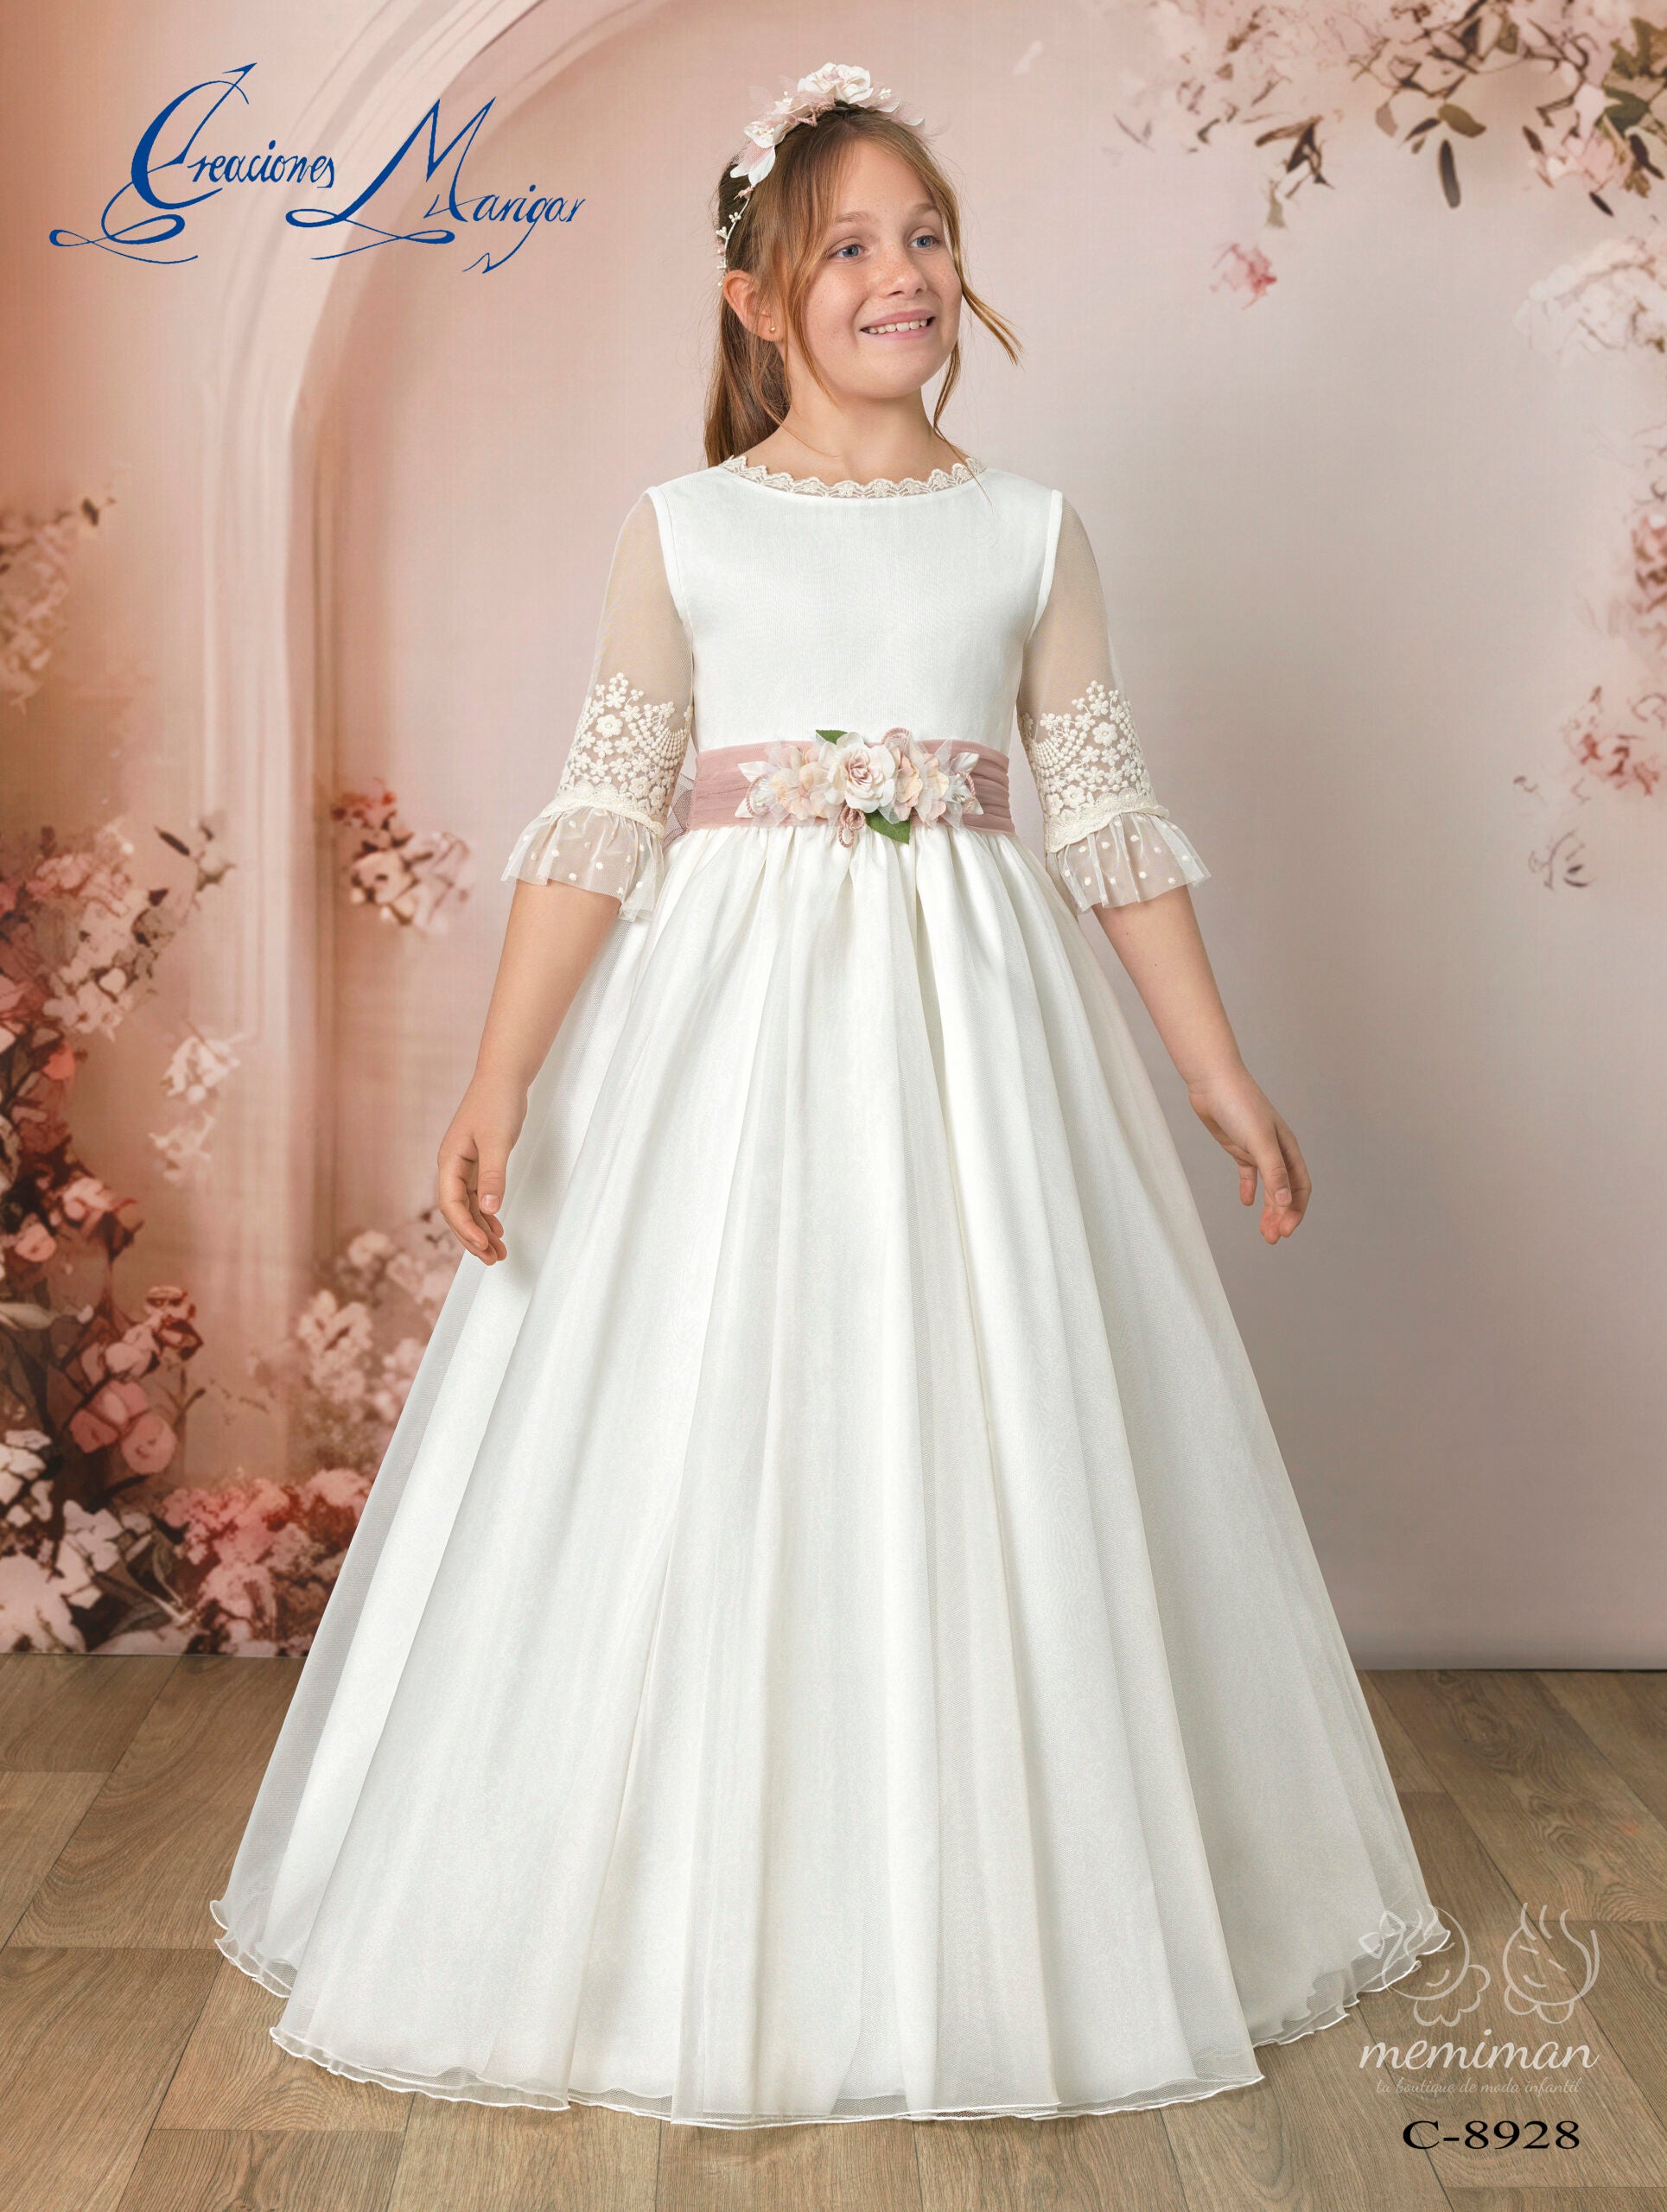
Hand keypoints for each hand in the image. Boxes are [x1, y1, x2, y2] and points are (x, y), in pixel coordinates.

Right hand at [436, 1073, 527, 1263]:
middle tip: (492, 1260)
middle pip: (457, 1212)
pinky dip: (488, 1214)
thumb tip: (488, 1208)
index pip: (451, 1205)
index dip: (465, 1229)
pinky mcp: (480, 1162)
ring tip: (498, 1253)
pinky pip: (479, 1196)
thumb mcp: (498, 1141)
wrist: (504, 1077)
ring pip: (469, 1207)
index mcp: (449, 1161)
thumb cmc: (497, 1103)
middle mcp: (453, 1166)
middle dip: (472, 1238)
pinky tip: (498, 1229)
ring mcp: (466, 1165)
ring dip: (482, 1230)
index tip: (482, 1247)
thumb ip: (493, 1175)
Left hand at [1185, 1066, 1310, 1243]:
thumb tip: (1287, 1203)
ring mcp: (1257, 1149)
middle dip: (1281, 1216)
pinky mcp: (1239, 1147)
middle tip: (1271, 1239)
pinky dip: (1249, 1188)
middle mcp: (1276, 1151)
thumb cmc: (1240, 1106)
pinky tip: (1247, 1203)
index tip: (1285, 1232)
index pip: (1300, 1187)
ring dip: (1268, 1209)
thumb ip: (1274, 1172)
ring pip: (1269, 1186)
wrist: (1213, 1082)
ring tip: (1262, 1231)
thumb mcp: (1260, 1142)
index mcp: (1288, 1149)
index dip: (1296, 1211)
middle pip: (1285, 1191)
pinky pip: (1249, 1173)